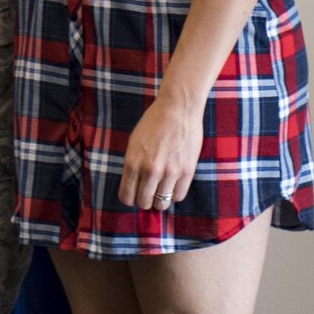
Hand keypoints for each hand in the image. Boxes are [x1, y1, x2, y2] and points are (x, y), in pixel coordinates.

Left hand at [117, 92, 202, 211]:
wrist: (178, 109)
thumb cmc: (154, 123)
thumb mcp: (134, 142)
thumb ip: (133, 165)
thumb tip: (133, 187)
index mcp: (133, 162)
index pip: (126, 196)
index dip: (129, 199)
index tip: (133, 195)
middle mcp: (150, 170)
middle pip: (144, 202)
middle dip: (144, 201)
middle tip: (147, 194)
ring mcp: (170, 172)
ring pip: (162, 203)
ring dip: (160, 200)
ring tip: (160, 191)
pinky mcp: (187, 171)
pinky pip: (179, 196)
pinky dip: (174, 195)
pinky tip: (172, 186)